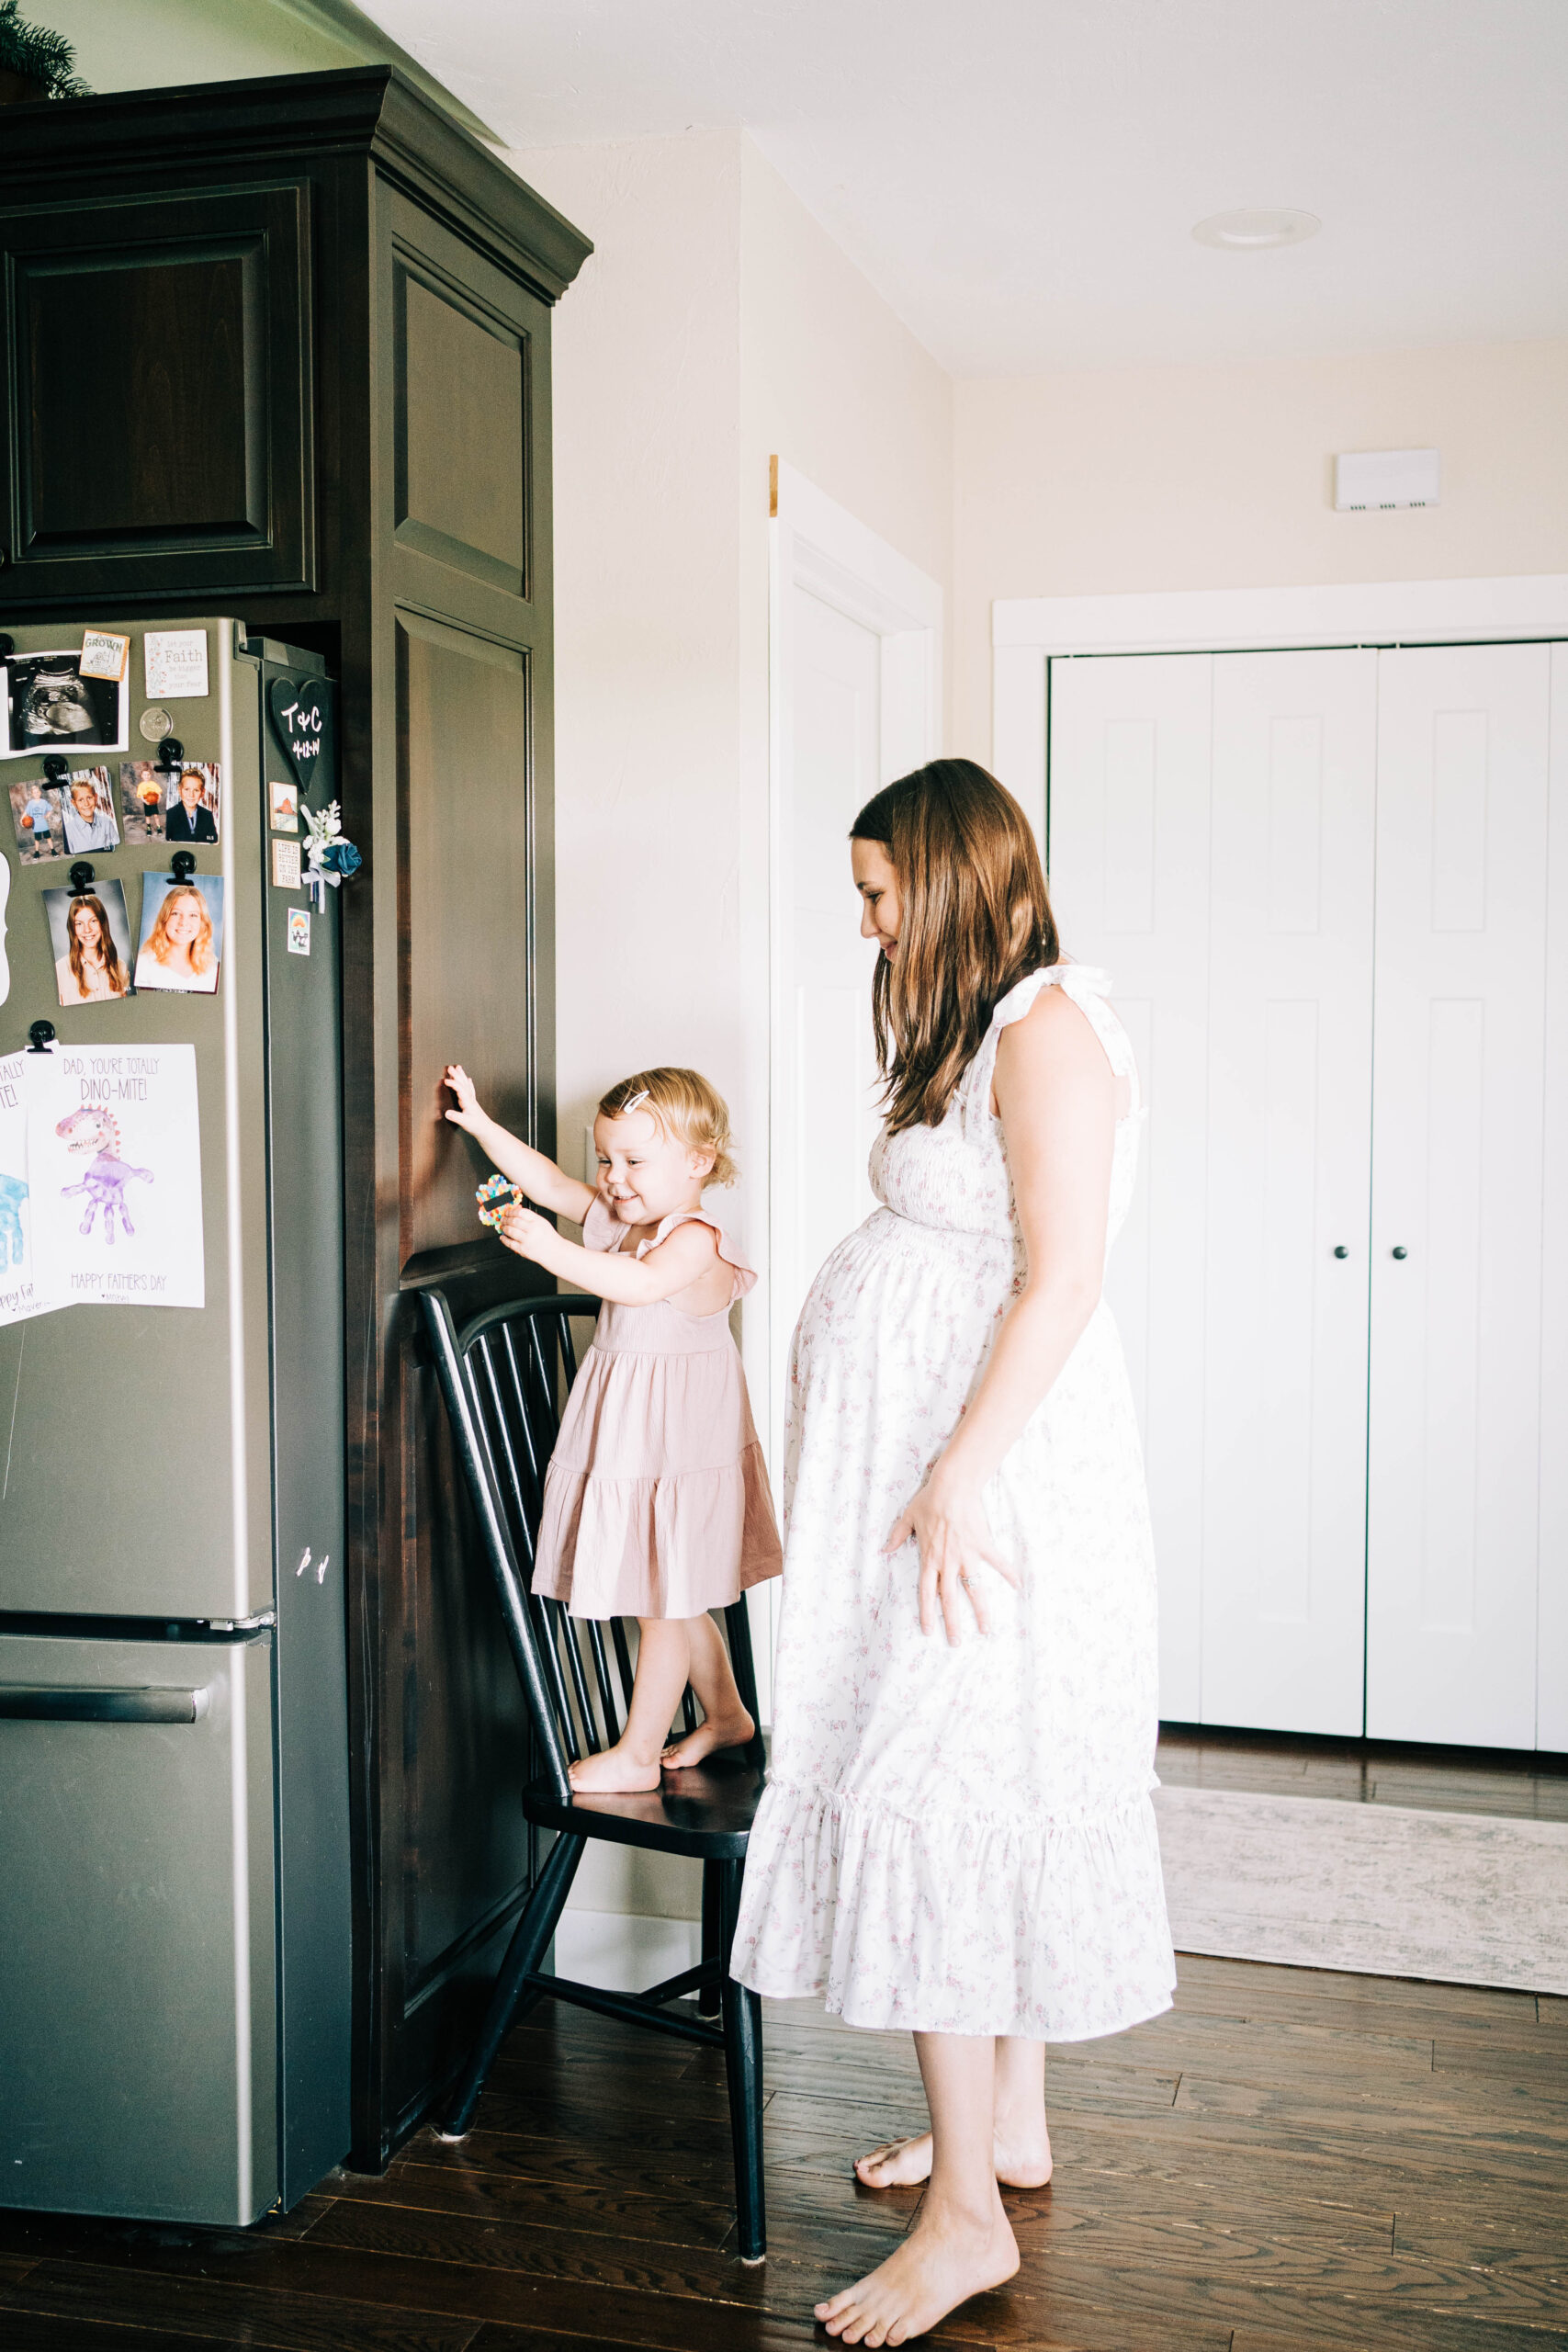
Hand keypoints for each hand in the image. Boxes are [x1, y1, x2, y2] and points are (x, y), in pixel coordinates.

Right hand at [443, 1063, 481, 1130]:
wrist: (486, 1130)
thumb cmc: (477, 1126)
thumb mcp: (465, 1122)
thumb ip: (456, 1117)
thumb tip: (447, 1112)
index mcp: (468, 1102)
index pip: (460, 1089)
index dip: (453, 1083)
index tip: (444, 1080)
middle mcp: (470, 1099)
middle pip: (463, 1083)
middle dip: (456, 1075)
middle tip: (450, 1067)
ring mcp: (472, 1100)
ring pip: (466, 1084)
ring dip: (462, 1076)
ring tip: (458, 1068)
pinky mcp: (472, 1103)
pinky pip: (470, 1089)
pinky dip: (468, 1083)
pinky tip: (469, 1079)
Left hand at [497, 1203, 553, 1262]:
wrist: (555, 1252)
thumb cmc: (549, 1237)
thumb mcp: (543, 1222)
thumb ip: (530, 1217)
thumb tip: (516, 1212)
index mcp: (537, 1221)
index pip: (520, 1212)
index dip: (511, 1211)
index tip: (508, 1212)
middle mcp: (532, 1230)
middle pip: (514, 1221)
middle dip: (506, 1219)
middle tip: (503, 1219)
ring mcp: (527, 1240)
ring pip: (510, 1231)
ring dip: (504, 1228)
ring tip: (503, 1227)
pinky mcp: (523, 1250)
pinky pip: (510, 1243)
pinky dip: (504, 1239)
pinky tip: (503, 1237)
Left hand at [884, 1473, 1018, 1644]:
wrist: (952, 1486)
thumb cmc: (929, 1500)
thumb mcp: (908, 1518)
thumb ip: (897, 1537)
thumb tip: (884, 1550)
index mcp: (929, 1559)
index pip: (927, 1593)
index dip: (927, 1613)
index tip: (929, 1631)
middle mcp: (947, 1562)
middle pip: (949, 1599)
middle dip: (953, 1624)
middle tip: (956, 1644)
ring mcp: (966, 1555)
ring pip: (974, 1589)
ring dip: (981, 1611)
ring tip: (986, 1629)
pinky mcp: (983, 1545)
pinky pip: (997, 1563)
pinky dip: (1009, 1573)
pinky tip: (1018, 1585)